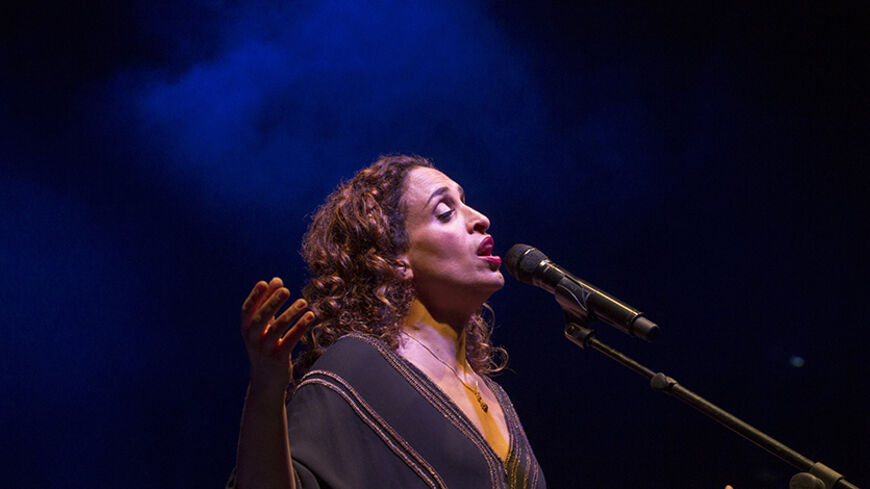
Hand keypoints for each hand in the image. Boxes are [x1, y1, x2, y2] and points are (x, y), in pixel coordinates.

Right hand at [240, 277, 313, 393]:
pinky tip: (310, 316)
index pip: (247, 310)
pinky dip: (300, 327)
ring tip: (304, 301)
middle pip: (260, 318)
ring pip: (277, 329)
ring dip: (291, 314)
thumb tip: (276, 280)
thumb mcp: (263, 327)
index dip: (255, 296)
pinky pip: (289, 341)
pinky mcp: (278, 359)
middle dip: (272, 303)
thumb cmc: (266, 347)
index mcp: (246, 330)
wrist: (266, 382)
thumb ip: (268, 304)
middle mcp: (253, 339)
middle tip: (286, 290)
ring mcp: (264, 350)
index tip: (265, 283)